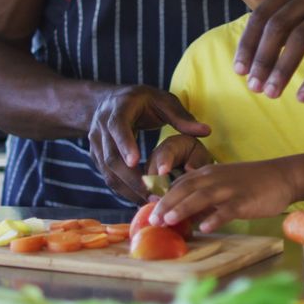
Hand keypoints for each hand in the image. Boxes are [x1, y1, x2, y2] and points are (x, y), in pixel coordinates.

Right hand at [87, 85, 210, 204]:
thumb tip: (206, 131)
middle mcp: (102, 127)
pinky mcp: (96, 157)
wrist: (107, 102)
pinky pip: (108, 177)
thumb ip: (181, 117)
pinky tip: (141, 199)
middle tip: (153, 193)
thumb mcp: (162, 101)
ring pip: (108, 171)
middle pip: (111, 157)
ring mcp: (96, 143)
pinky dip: (123, 190)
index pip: (118, 127)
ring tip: (151, 202)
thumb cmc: (141, 101)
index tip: (136, 161)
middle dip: (131, 178)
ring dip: (128, 189)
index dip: (125, 144)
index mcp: (119, 109)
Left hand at [149, 161, 296, 232]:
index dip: (164, 197)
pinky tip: (205, 228)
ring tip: (168, 221)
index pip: (180, 183)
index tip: (149, 211)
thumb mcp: (224, 184)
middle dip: (167, 203)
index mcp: (209, 173)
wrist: (283, 176)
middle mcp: (216, 178)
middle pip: (186, 188)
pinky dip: (215, 217)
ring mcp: (231, 188)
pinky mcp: (245, 200)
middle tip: (152, 220)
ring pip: (202, 197)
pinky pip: (228, 209)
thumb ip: (204, 198)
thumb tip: (185, 216)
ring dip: (183, 208)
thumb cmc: (252, 183)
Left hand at [234, 0, 303, 101]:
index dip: (248, 45)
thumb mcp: (302, 6)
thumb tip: (247, 57)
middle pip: (277, 27)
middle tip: (254, 87)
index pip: (261, 16)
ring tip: (272, 93)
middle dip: (262, 60)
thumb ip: (277, 22)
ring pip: (300, 40)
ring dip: (282, 70)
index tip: (240, 71)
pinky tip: (303, 96)